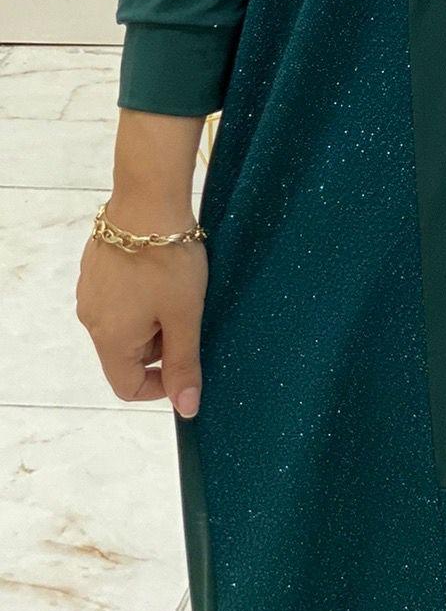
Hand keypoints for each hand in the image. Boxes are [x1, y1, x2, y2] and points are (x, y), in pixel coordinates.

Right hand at [76, 196, 207, 417]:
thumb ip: (184, 362)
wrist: (146, 200)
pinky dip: (144, 294)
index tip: (189, 363)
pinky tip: (163, 270)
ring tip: (180, 288)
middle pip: (127, 354)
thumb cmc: (168, 262)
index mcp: (110, 339)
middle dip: (162, 343)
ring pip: (126, 323)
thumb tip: (186, 409)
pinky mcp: (95, 269)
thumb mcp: (185, 314)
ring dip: (154, 316)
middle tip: (190, 313)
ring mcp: (90, 292)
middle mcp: (91, 320)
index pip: (127, 387)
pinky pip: (121, 297)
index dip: (160, 386)